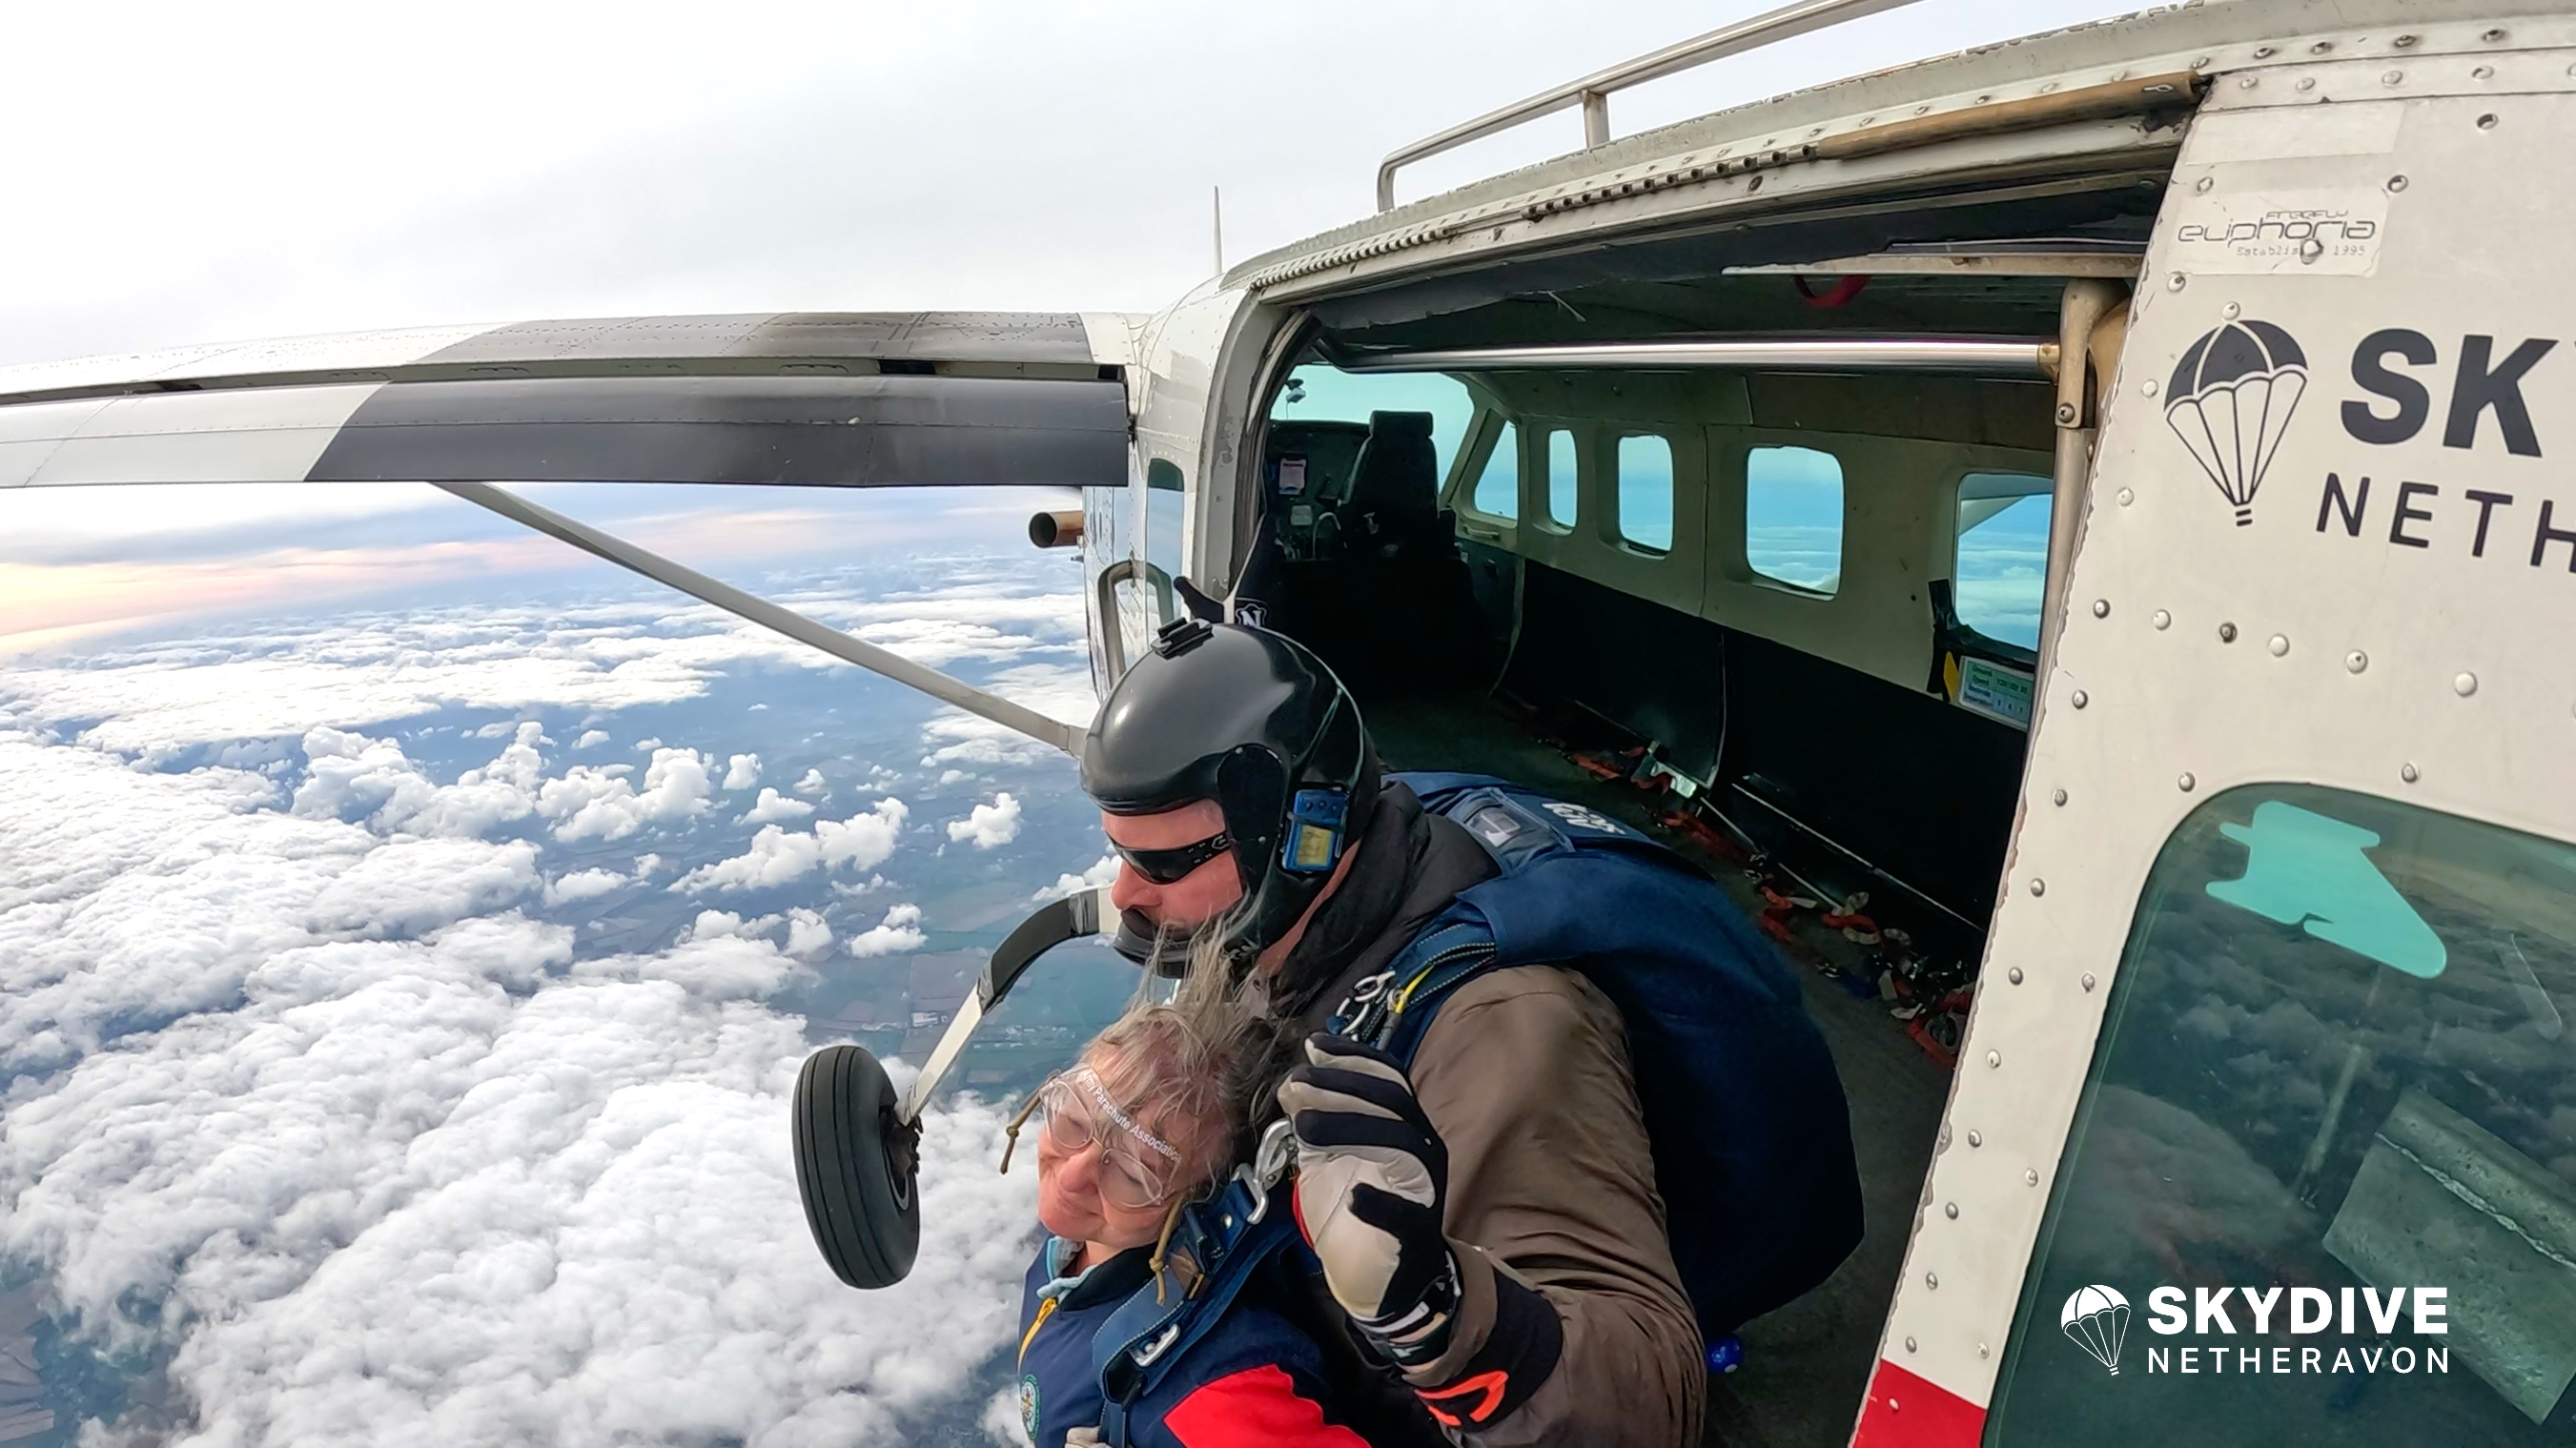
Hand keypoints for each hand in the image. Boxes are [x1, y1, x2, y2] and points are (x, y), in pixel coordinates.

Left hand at [1277, 1034, 1458, 1362]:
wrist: (1383, 1277)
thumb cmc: (1356, 1209)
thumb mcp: (1329, 1157)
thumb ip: (1316, 1121)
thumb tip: (1292, 1083)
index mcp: (1403, 1126)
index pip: (1388, 1077)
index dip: (1354, 1056)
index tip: (1314, 1045)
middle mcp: (1422, 1150)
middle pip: (1394, 1103)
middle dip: (1343, 1086)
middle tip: (1295, 1083)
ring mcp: (1424, 1191)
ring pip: (1406, 1147)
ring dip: (1353, 1129)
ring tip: (1304, 1128)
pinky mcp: (1416, 1235)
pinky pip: (1406, 1216)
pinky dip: (1380, 1203)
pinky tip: (1352, 1199)